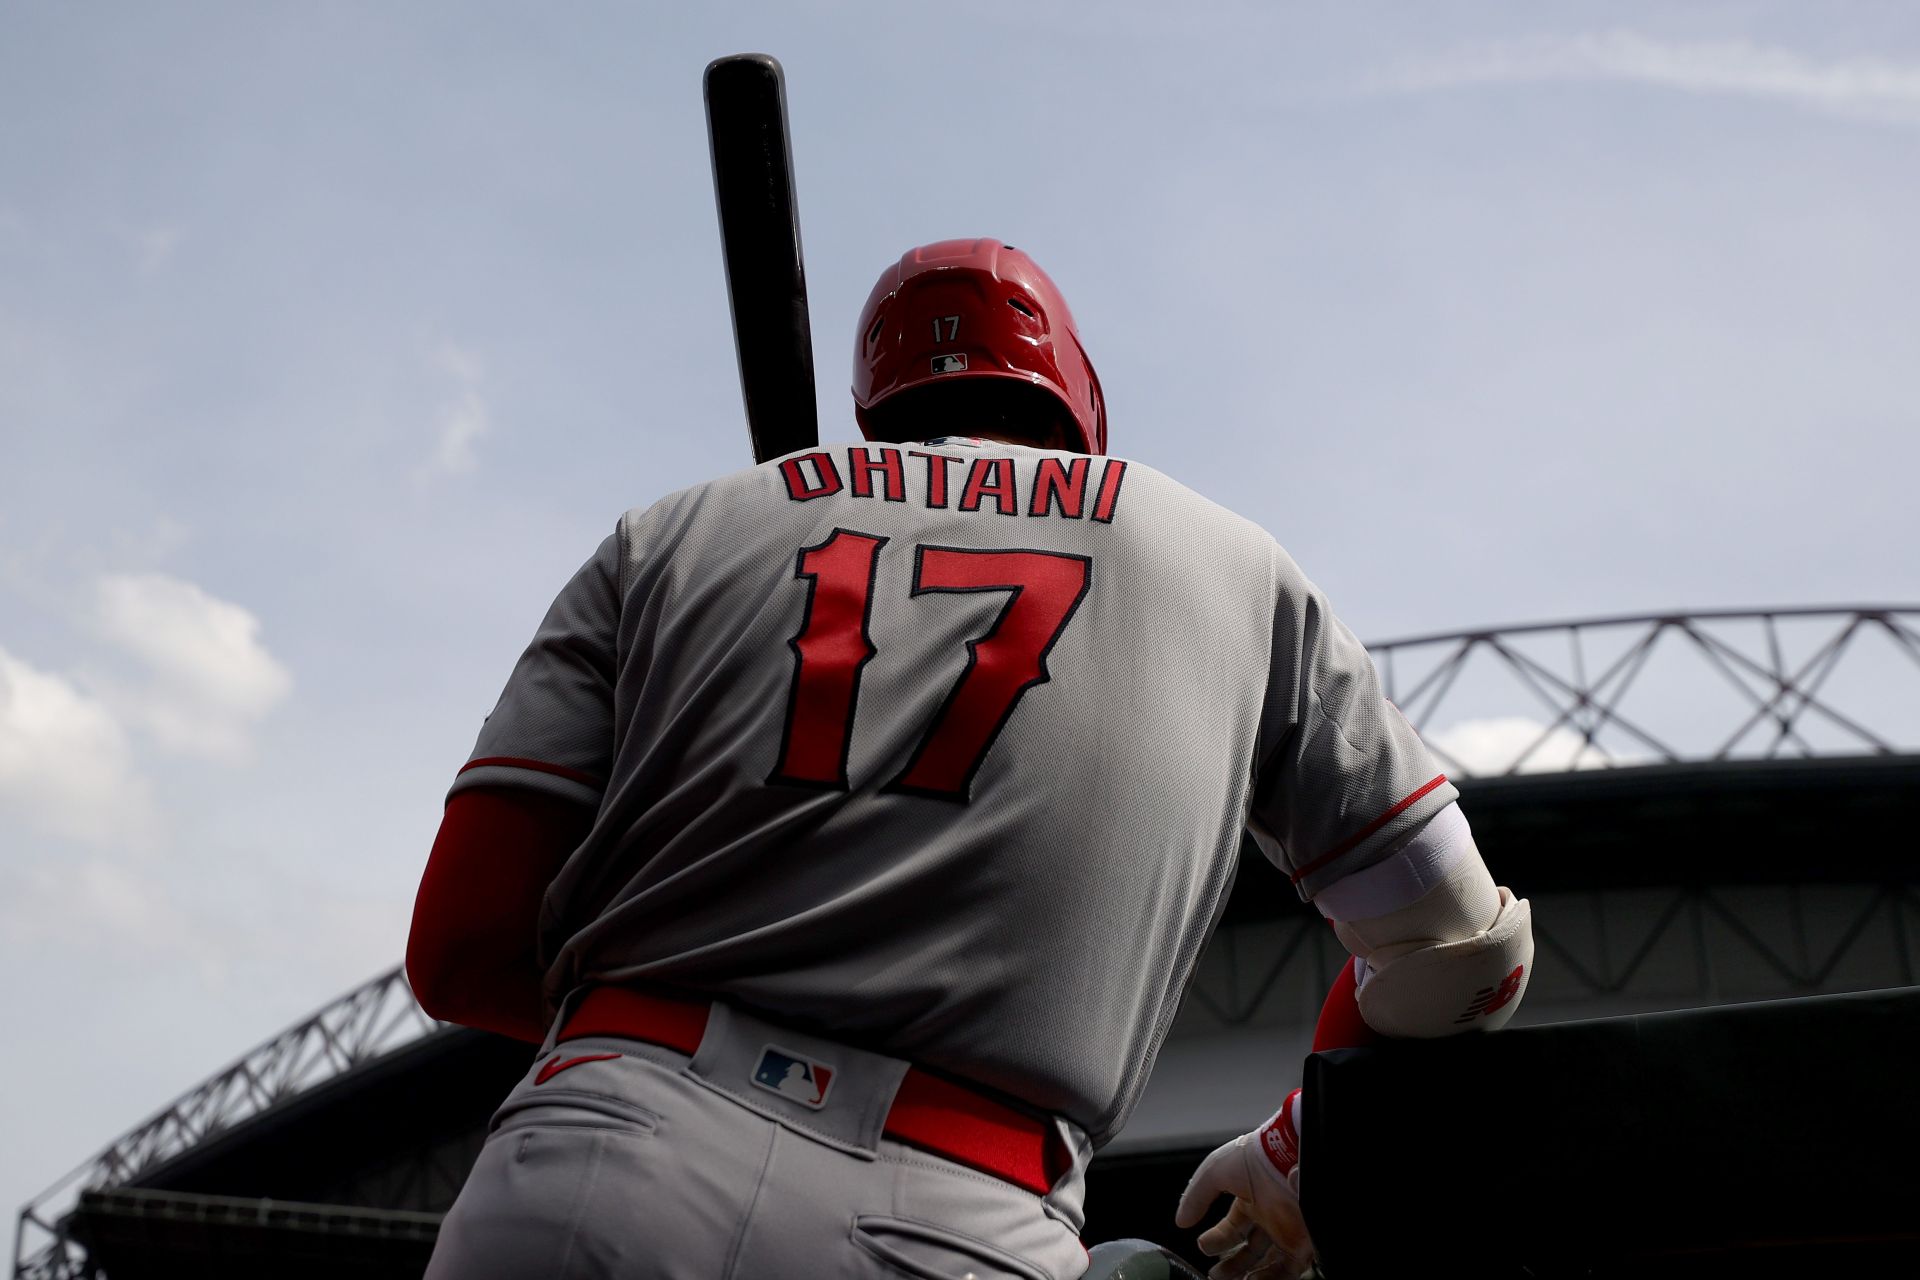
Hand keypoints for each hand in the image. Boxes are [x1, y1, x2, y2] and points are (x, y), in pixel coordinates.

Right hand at [1173, 1090, 1312, 1279]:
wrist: (1286, 1153)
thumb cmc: (1252, 1157)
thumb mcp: (1214, 1172)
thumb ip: (1195, 1196)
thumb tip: (1181, 1220)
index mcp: (1249, 1201)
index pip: (1231, 1229)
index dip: (1216, 1241)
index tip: (1203, 1247)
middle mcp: (1268, 1218)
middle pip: (1249, 1251)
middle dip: (1232, 1266)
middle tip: (1216, 1277)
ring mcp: (1286, 1230)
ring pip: (1268, 1265)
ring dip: (1250, 1277)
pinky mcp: (1301, 1242)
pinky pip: (1289, 1270)